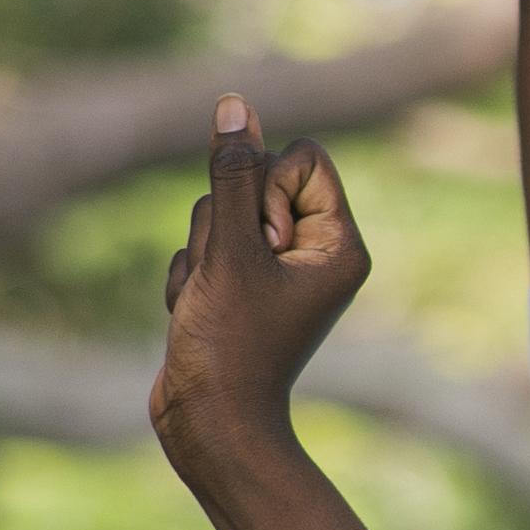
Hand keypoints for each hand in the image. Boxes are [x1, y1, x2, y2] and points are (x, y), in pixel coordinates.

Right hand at [152, 99, 371, 465]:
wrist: (209, 423)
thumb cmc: (230, 344)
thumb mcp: (230, 252)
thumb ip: (233, 176)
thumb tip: (237, 106)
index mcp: (340, 243)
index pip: (302, 157)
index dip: (267, 187)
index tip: (263, 244)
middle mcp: (315, 253)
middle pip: (254, 183)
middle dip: (225, 225)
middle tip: (232, 281)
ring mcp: (275, 271)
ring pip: (219, 217)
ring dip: (201, 255)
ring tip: (211, 302)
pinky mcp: (239, 287)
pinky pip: (202, 250)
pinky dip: (190, 279)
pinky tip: (195, 315)